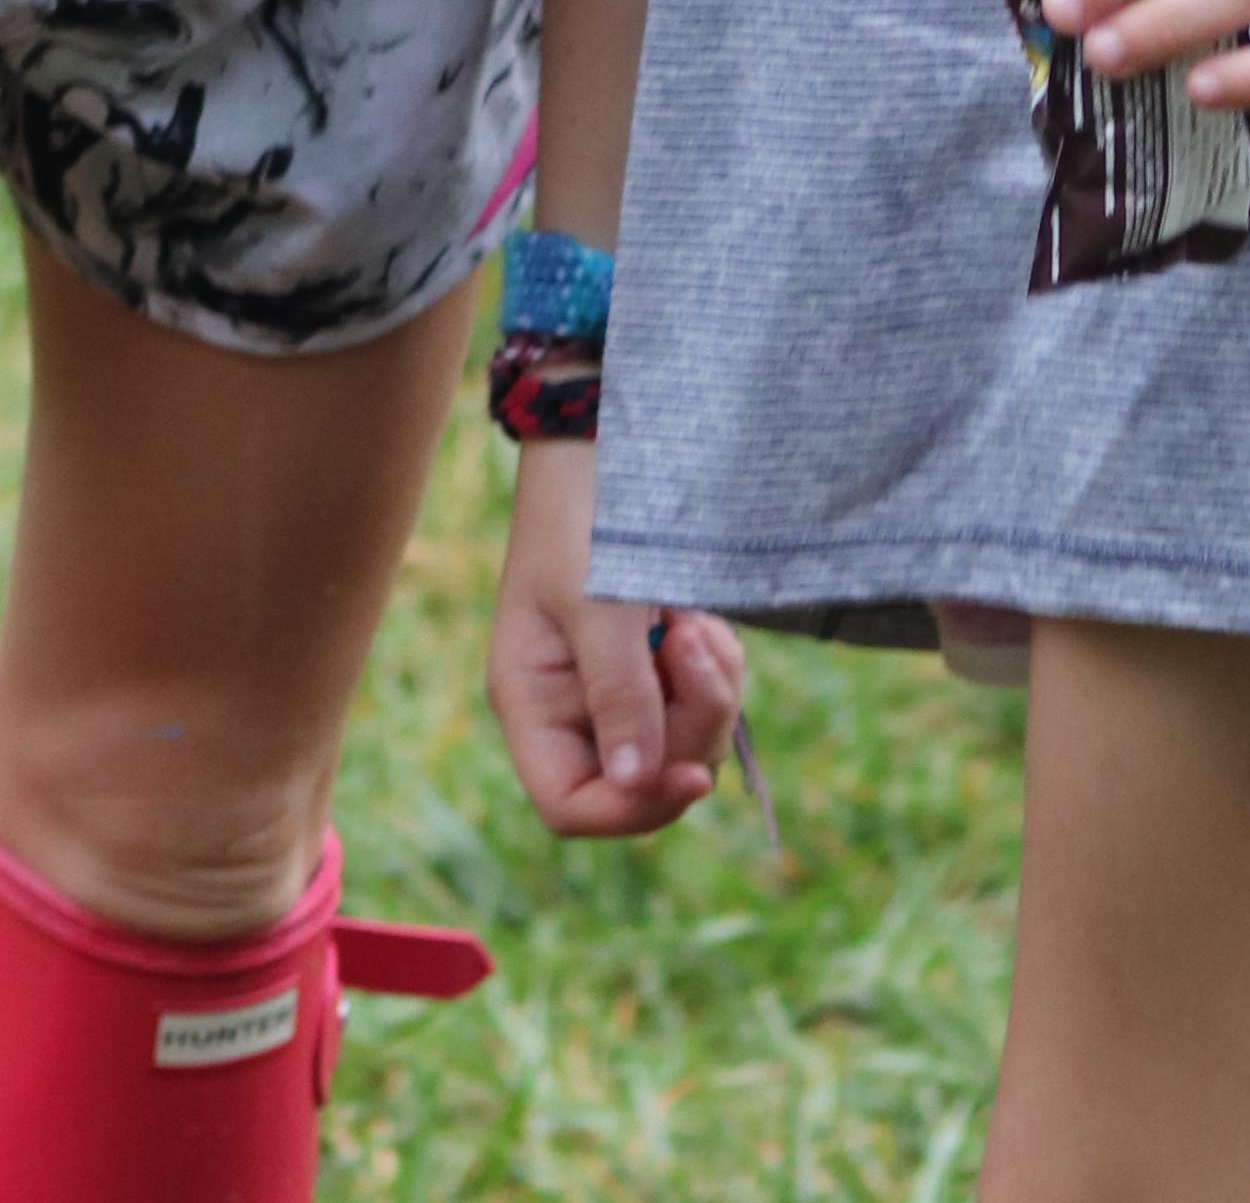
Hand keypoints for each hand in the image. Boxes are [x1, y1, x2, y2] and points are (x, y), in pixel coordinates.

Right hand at [489, 442, 745, 838]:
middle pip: (644, 778)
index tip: (689, 773)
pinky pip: (704, 701)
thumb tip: (638, 782)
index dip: (630, 808)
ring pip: (683, 743)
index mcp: (532, 704)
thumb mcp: (596, 601)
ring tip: (696, 620)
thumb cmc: (585, 512)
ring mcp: (619, 688)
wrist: (605, 440)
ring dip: (709, 690)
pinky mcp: (659, 664)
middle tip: (693, 642)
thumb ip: (617, 692)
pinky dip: (717, 668)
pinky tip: (703, 617)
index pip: (571, 804)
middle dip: (686, 723)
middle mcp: (573, 709)